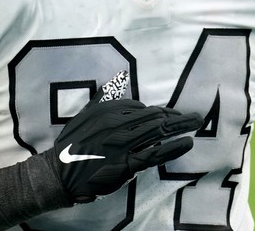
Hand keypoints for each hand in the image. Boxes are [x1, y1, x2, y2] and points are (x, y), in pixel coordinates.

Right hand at [44, 73, 201, 202]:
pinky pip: (155, 154)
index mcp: (107, 110)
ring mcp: (122, 144)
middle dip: (174, 116)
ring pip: (157, 132)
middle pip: (153, 116)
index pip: (139, 106)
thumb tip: (115, 80)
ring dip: (180, 125)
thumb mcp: (83, 115)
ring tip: (196, 121)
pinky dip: (173, 148)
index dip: (155, 111)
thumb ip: (101, 99)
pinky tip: (187, 142)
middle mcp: (116, 124)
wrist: (59, 173)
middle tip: (190, 116)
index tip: (166, 115)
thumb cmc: (71, 145)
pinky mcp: (126, 164)